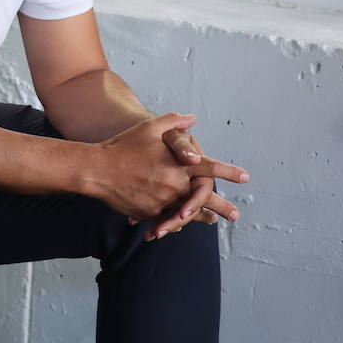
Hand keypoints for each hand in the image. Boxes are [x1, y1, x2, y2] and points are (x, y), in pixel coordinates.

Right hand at [91, 113, 247, 221]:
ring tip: (212, 220)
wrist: (97, 170)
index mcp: (178, 165)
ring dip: (202, 217)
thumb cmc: (123, 146)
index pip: (211, 168)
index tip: (245, 177)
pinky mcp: (150, 213)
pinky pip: (168, 219)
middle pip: (206, 198)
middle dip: (223, 206)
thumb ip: (173, 122)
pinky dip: (176, 221)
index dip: (230, 172)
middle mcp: (174, 185)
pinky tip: (182, 223)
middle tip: (235, 214)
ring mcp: (163, 201)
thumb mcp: (149, 128)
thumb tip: (192, 119)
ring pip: (189, 213)